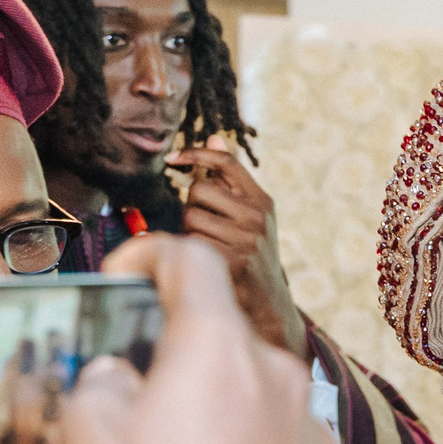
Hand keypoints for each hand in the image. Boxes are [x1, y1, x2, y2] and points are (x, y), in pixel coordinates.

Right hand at [61, 232, 335, 443]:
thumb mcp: (88, 436)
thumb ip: (96, 381)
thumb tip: (117, 373)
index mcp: (217, 341)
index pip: (189, 258)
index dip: (145, 256)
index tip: (118, 281)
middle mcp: (273, 366)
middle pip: (215, 331)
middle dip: (167, 349)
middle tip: (124, 388)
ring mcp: (305, 417)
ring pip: (242, 386)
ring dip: (201, 402)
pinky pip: (268, 433)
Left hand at [167, 141, 305, 357]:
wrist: (269, 306)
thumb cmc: (252, 257)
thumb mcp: (250, 217)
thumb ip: (230, 181)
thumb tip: (213, 137)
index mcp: (262, 202)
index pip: (226, 162)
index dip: (197, 153)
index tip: (174, 158)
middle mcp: (257, 217)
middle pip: (199, 189)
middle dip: (192, 205)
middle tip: (203, 226)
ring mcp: (246, 240)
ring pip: (190, 216)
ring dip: (188, 230)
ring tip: (206, 246)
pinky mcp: (233, 261)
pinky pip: (191, 242)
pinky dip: (189, 250)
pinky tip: (204, 262)